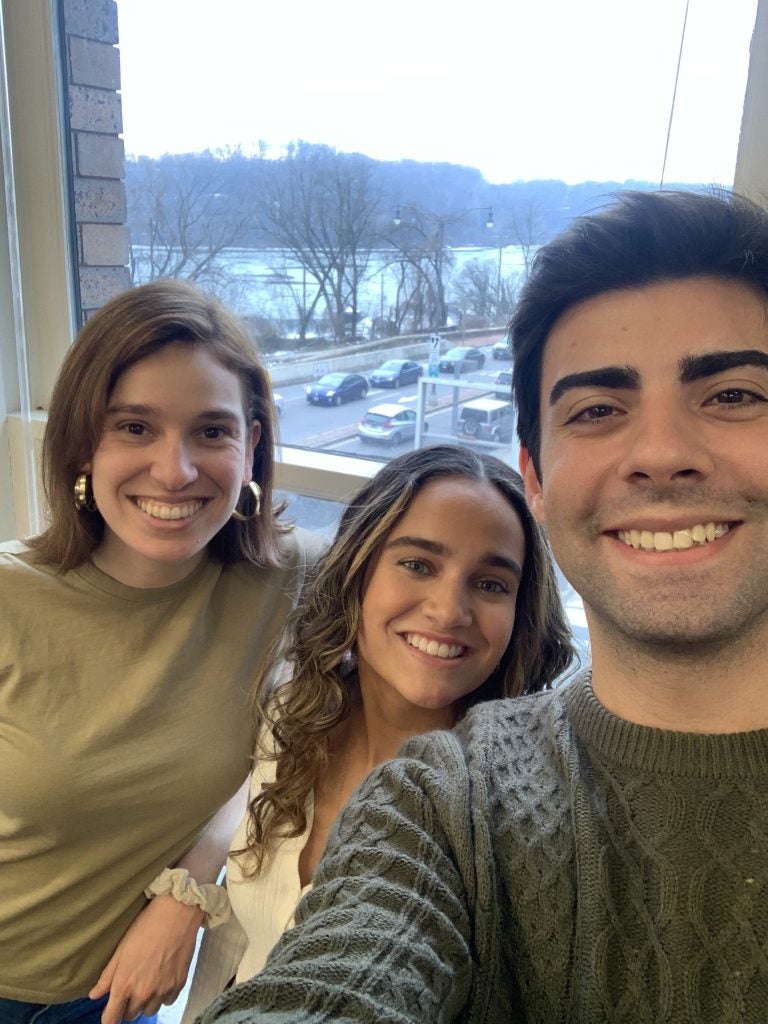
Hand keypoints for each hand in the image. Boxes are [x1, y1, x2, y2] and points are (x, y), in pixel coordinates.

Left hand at [89, 895, 203, 1023]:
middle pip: (131, 1015)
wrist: (176, 913)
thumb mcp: (121, 949)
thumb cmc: (145, 927)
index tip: (109, 1014)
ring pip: (149, 1010)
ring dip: (145, 1002)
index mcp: (124, 985)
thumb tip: (94, 995)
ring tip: (147, 982)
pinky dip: (163, 995)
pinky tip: (162, 979)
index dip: (109, 1019)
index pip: (112, 1018)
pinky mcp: (179, 984)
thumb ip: (107, 976)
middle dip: (127, 1005)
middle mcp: (143, 993)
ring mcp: (162, 990)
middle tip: (130, 986)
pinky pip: (167, 1001)